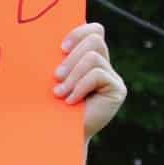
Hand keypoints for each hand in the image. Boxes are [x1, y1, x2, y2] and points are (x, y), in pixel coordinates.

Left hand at [53, 22, 125, 141]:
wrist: (58, 134)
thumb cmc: (50, 104)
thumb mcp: (52, 77)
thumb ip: (57, 58)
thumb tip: (46, 34)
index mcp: (88, 57)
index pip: (95, 30)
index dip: (79, 32)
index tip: (60, 48)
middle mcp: (104, 64)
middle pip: (95, 40)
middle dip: (71, 57)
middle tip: (56, 76)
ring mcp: (112, 77)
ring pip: (93, 57)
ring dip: (73, 75)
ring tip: (59, 93)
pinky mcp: (118, 89)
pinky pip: (97, 75)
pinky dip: (80, 87)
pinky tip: (71, 101)